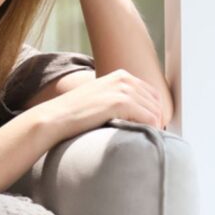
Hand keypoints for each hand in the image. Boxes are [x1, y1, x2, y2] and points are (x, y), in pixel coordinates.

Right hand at [29, 69, 163, 139]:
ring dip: (154, 126)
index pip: (152, 93)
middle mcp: (124, 78)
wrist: (57, 117)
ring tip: (146, 138)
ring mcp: (123, 89)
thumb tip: (140, 114)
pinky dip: (150, 129)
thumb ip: (120, 99)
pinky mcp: (121, 102)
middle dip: (157, 119)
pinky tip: (141, 137)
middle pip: (156, 102)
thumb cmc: (77, 113)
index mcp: (121, 75)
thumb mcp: (102, 98)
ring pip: (155, 111)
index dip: (154, 111)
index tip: (151, 126)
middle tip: (151, 135)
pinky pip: (149, 118)